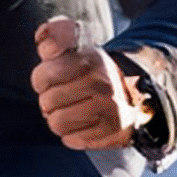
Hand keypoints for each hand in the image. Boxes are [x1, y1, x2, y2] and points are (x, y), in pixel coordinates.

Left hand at [30, 17, 148, 149]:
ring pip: (57, 124)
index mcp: (90, 60)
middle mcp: (102, 84)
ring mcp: (110, 110)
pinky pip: (71, 140)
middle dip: (50, 101)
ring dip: (59, 119)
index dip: (42, 80)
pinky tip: (83, 123)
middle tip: (63, 97)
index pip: (43, 76)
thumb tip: (45, 43)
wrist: (134, 94)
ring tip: (71, 111)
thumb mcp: (77, 47)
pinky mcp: (113, 133)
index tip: (52, 79)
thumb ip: (57, 36)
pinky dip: (72, 134)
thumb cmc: (92, 73)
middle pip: (47, 102)